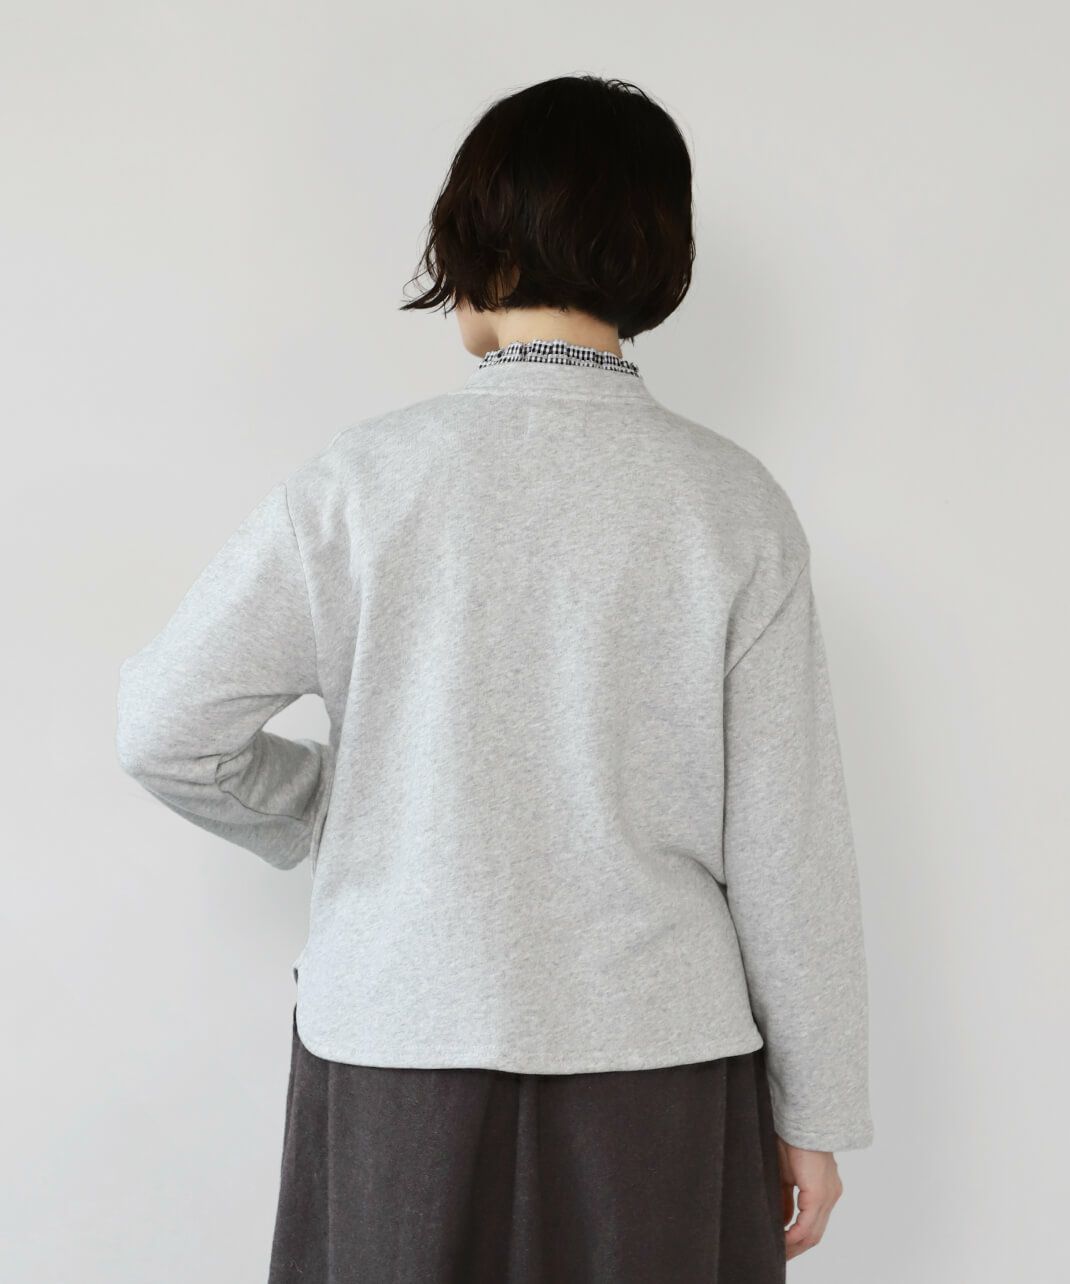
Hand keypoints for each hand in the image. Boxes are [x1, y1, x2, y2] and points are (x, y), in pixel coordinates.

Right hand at [776, 1135, 843, 1260]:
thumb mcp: (786, 1175)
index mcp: (825, 1189)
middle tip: (779, 1254)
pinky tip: (782, 1239)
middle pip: (815, 1233)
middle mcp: (831, 1195)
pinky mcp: (819, 1194)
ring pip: (813, 1233)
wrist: (800, 1120)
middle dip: (796, 1247)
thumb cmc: (791, 1139)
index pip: (813, 1222)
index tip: (782, 1244)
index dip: (798, 1237)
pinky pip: (807, 1225)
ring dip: (794, 1245)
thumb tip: (784, 1220)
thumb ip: (787, 1199)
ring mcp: (827, 1196)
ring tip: (778, 1250)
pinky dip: (794, 1235)